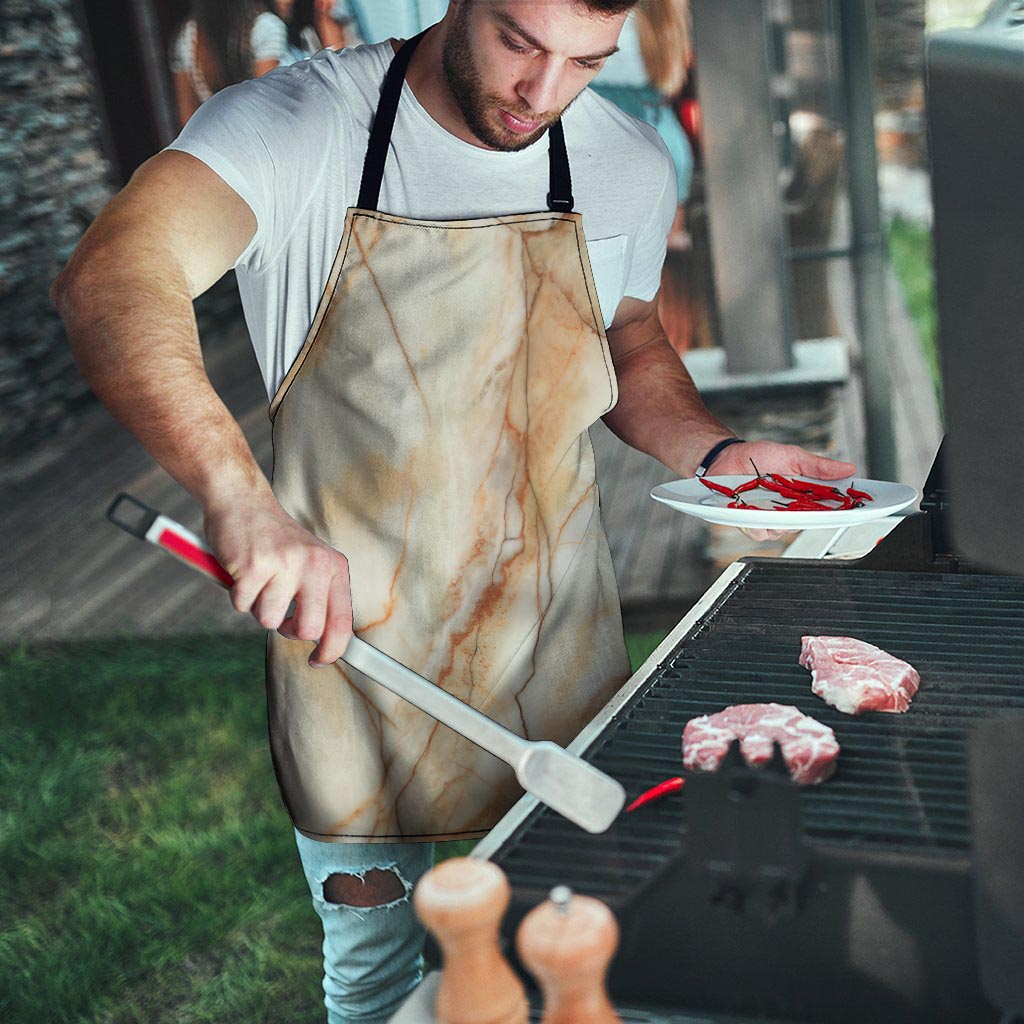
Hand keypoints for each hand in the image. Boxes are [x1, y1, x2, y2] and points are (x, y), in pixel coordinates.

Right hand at [203, 491, 352, 666]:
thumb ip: (320, 597)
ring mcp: (285, 564)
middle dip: (288, 630)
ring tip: (259, 581)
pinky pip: (242, 605)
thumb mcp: (310, 562)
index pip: (342, 621)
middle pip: (308, 629)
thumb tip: (325, 643)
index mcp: (334, 566)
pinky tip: (242, 571)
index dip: (332, 650)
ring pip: (269, 620)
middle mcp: (315, 564)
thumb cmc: (275, 540)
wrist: (243, 501)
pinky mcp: (254, 566)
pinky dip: (237, 595)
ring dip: (258, 607)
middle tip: (279, 612)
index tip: (318, 660)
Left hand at [707, 440, 856, 542]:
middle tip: (804, 502)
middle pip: (808, 523)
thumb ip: (819, 466)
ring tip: (769, 499)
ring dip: (779, 518)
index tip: (856, 509)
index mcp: (804, 495)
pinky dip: (757, 522)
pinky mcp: (751, 523)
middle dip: (809, 516)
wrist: (727, 458)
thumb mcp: (793, 456)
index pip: (829, 508)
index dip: (843, 511)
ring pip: (784, 531)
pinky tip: (752, 508)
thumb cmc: (759, 456)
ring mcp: (770, 518)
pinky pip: (760, 532)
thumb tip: (848, 468)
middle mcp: (790, 510)